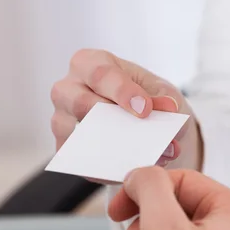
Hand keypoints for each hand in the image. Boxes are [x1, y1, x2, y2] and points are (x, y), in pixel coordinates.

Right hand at [51, 49, 202, 172]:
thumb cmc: (145, 98)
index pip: (100, 73)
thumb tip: (167, 108)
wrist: (144, 125)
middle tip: (141, 132)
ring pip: (75, 133)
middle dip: (111, 117)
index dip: (122, 91)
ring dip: (111, 145)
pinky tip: (132, 166)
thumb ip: (166, 99)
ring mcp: (62, 120)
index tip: (145, 109)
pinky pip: (81, 159)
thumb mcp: (162, 92)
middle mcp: (68, 89)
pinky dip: (107, 164)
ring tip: (145, 153)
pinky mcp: (66, 148)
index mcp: (89, 63)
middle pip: (79, 102)